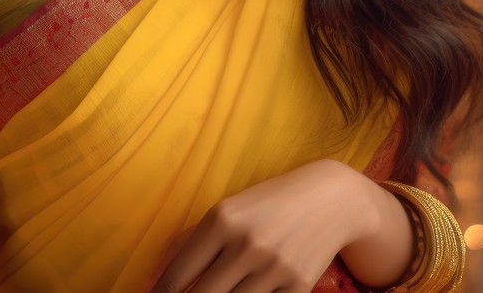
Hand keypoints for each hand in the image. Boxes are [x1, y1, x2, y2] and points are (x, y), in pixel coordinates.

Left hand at [144, 159, 374, 292]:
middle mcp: (247, 243)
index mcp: (222, 219)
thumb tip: (152, 280)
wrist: (330, 199)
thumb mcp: (228, 210)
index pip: (178, 276)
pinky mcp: (299, 286)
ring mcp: (275, 268)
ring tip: (221, 290)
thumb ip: (189, 241)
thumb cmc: (268, 204)